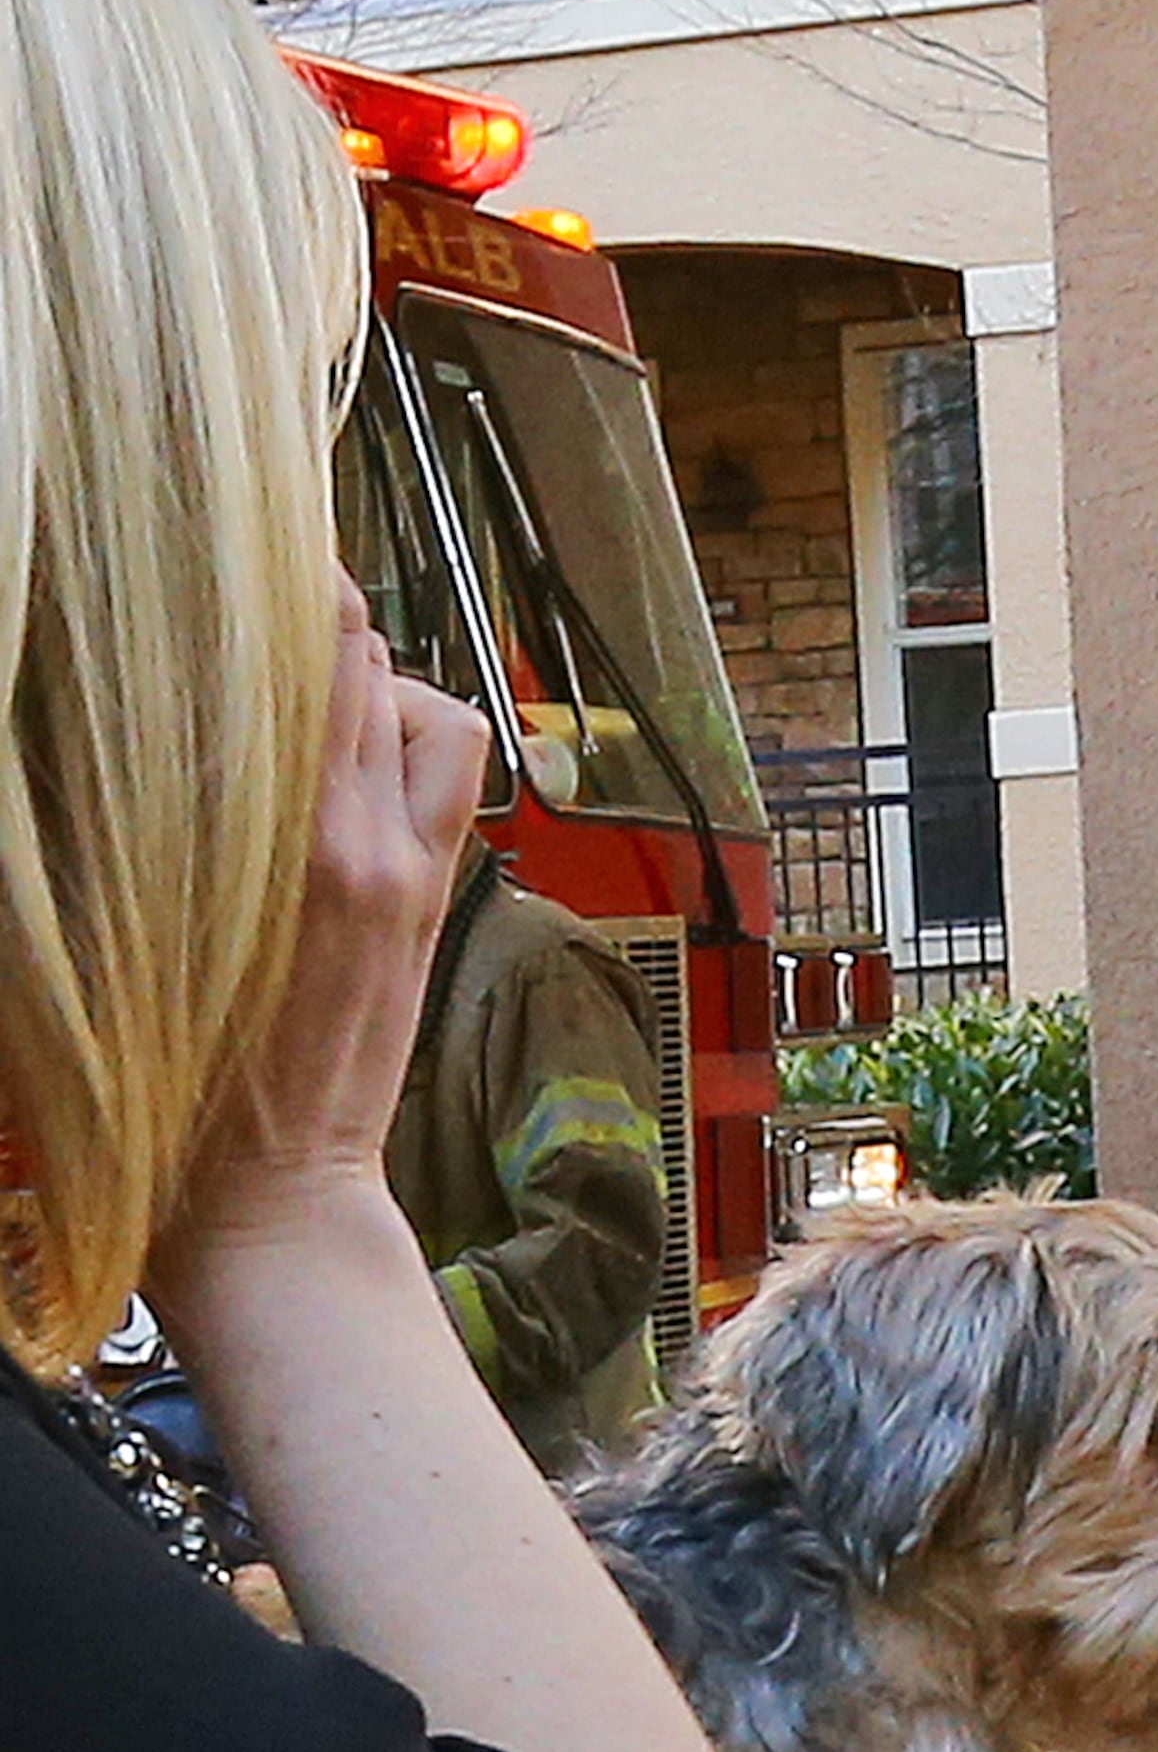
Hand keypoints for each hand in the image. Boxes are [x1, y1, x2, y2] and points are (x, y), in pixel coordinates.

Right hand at [152, 576, 490, 1287]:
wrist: (273, 1193)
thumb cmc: (183, 1086)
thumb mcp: (128, 940)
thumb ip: (136, 824)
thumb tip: (115, 732)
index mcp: (301, 849)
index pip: (317, 666)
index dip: (289, 596)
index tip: (244, 558)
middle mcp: (373, 847)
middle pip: (371, 670)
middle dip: (321, 627)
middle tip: (263, 609)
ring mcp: (413, 875)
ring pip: (429, 715)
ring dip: (381, 690)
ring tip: (314, 701)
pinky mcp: (430, 905)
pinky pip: (447, 782)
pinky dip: (411, 748)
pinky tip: (355, 765)